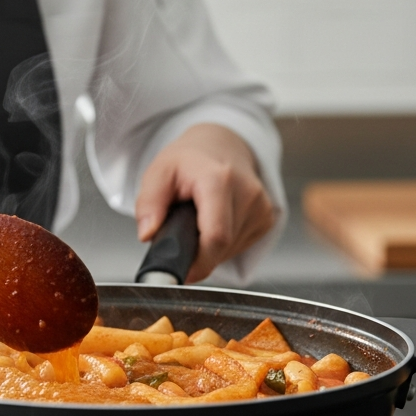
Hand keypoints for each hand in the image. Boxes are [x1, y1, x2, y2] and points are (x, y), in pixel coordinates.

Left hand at [134, 123, 274, 282]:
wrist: (221, 144)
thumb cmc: (189, 160)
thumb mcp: (158, 172)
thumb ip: (149, 203)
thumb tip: (148, 234)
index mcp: (219, 180)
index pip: (216, 236)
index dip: (198, 262)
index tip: (181, 271)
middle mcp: (247, 193)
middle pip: (222, 248)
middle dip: (198, 254)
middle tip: (181, 237)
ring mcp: (261, 206)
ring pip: (232, 250)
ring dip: (210, 249)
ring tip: (198, 223)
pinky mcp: (267, 217)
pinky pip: (242, 246)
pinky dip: (224, 244)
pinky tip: (215, 223)